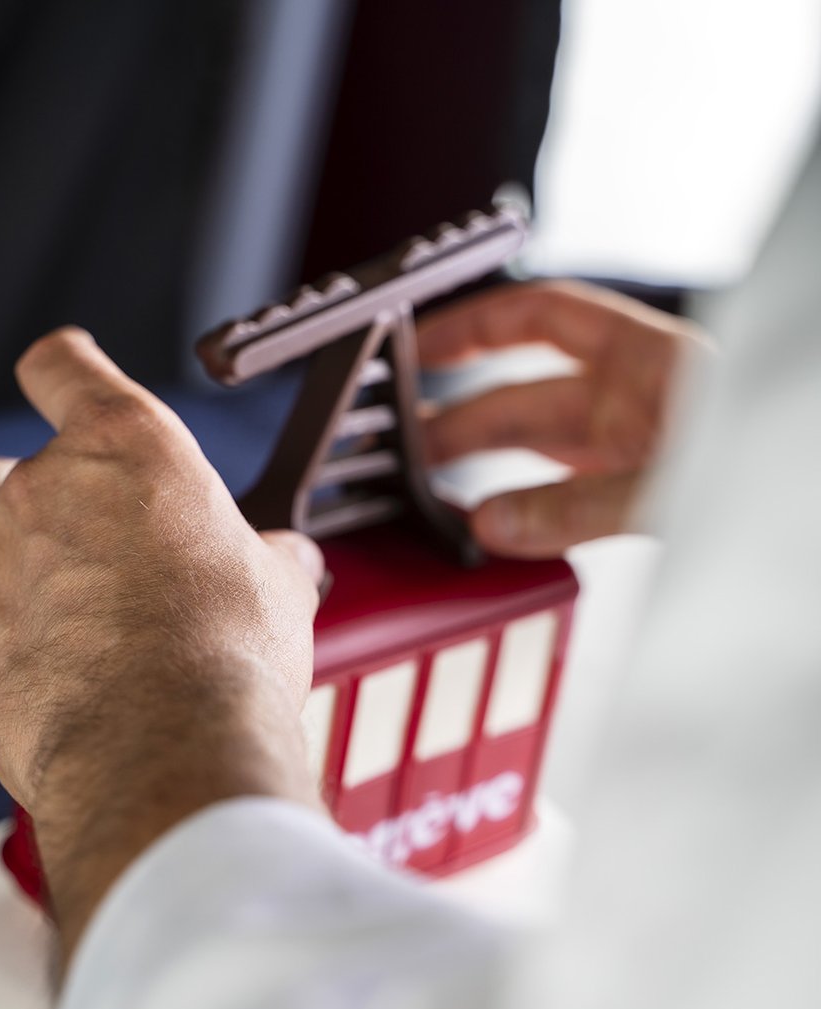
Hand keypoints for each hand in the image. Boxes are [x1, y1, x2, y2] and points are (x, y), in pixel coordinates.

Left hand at [0, 329, 323, 956]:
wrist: (164, 748)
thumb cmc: (227, 658)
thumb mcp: (280, 589)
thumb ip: (272, 559)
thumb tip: (289, 560)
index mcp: (129, 450)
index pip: (65, 366)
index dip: (65, 365)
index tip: (67, 368)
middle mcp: (48, 490)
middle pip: (16, 454)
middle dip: (46, 478)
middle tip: (89, 522)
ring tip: (9, 532)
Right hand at [417, 280, 706, 556]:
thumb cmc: (767, 477)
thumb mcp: (669, 484)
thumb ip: (578, 508)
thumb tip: (496, 522)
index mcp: (650, 359)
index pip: (543, 318)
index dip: (476, 326)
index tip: (421, 347)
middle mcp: (638, 399)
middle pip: (525, 395)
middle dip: (459, 418)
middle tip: (404, 448)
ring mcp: (636, 448)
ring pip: (538, 447)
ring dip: (482, 465)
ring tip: (426, 485)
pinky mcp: (639, 496)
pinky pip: (563, 498)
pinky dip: (523, 511)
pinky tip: (491, 527)